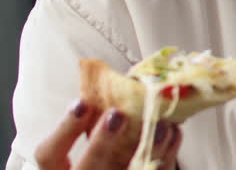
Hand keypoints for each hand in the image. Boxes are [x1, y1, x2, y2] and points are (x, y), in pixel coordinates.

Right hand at [34, 100, 181, 169]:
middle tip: (117, 114)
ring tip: (160, 123)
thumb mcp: (88, 143)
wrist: (116, 169)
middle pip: (87, 169)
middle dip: (101, 141)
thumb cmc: (102, 155)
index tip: (82, 102)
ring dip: (147, 146)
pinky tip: (174, 133)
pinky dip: (167, 153)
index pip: (50, 155)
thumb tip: (112, 85)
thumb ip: (92, 124)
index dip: (65, 129)